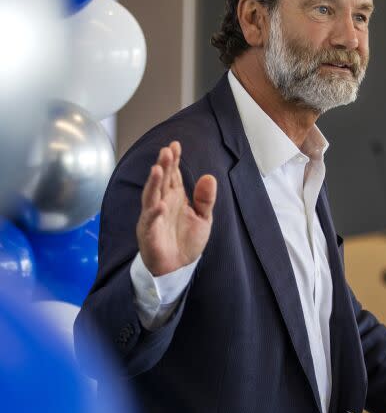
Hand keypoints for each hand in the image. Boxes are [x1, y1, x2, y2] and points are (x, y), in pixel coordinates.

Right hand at [136, 141, 216, 275]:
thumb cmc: (187, 240)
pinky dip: (154, 214)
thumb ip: (205, 199)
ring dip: (153, 184)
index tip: (175, 145)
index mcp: (174, 197)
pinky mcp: (149, 234)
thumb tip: (209, 177)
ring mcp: (153, 218)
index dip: (173, 160)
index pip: (172, 175)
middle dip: (163, 166)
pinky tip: (160, 206)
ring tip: (157, 169)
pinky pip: (150, 222)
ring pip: (151, 197)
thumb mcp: (203, 218)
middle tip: (166, 151)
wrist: (178, 268)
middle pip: (161, 181)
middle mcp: (162, 203)